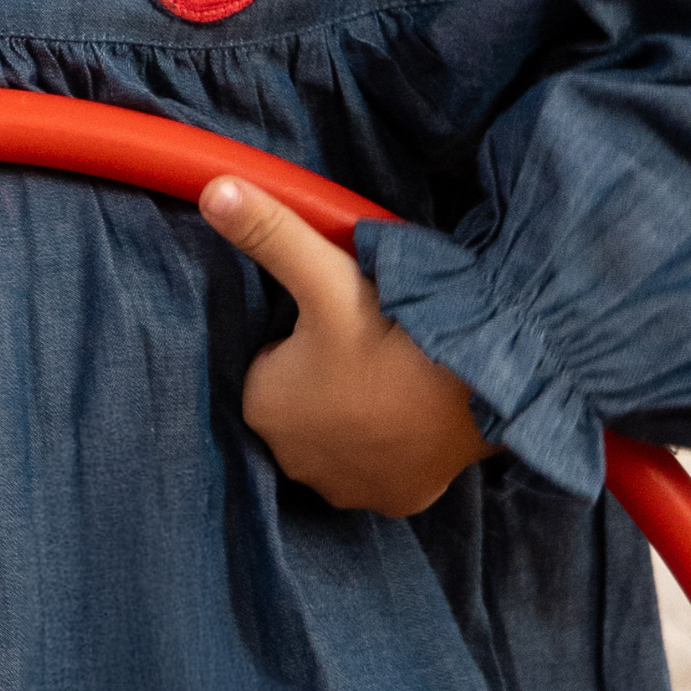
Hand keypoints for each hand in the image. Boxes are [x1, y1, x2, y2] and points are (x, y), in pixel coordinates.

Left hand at [199, 177, 497, 516]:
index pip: (273, 365)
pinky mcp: (394, 501)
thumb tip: (212, 189)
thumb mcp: (322, 271)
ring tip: (398, 373)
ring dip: (363, 415)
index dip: (305, 337)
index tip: (340, 319)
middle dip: (329, 379)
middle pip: (306, 405)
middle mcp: (293, 460)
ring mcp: (346, 488)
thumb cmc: (389, 327)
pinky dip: (398, 447)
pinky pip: (387, 470)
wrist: (477, 384)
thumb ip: (267, 232)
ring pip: (345, 440)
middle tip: (374, 341)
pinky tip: (417, 412)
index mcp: (263, 406)